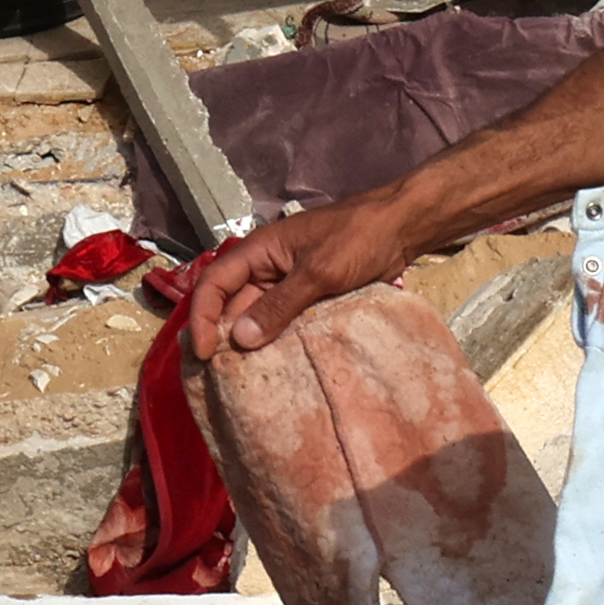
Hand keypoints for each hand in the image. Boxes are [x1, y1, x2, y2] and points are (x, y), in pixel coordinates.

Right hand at [187, 189, 424, 355]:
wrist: (402, 227)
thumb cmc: (358, 238)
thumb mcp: (318, 272)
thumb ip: (280, 305)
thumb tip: (241, 339)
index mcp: (259, 251)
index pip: (214, 283)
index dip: (202, 317)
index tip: (204, 353)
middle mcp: (267, 267)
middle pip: (232, 304)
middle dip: (224, 336)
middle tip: (222, 375)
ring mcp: (288, 282)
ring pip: (258, 316)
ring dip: (252, 342)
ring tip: (246, 377)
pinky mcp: (309, 295)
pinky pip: (284, 320)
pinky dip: (278, 340)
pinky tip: (278, 364)